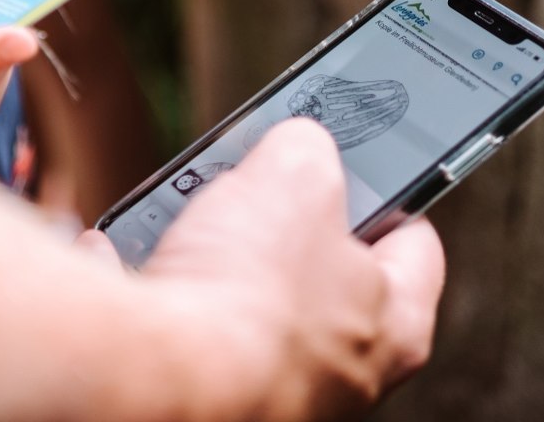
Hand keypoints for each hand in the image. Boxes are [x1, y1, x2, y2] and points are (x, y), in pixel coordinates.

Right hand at [130, 121, 445, 419]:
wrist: (153, 380)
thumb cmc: (249, 292)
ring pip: (240, 299)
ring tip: (186, 212)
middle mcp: (336, 376)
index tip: (357, 160)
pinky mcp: (197, 397)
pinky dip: (151, 287)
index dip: (387, 189)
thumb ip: (310, 148)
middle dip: (280, 218)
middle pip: (317, 271)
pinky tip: (128, 254)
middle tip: (260, 180)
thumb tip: (295, 146)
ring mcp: (265, 393)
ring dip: (208, 250)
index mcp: (393, 329)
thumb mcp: (298, 171)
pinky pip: (173, 325)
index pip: (414, 245)